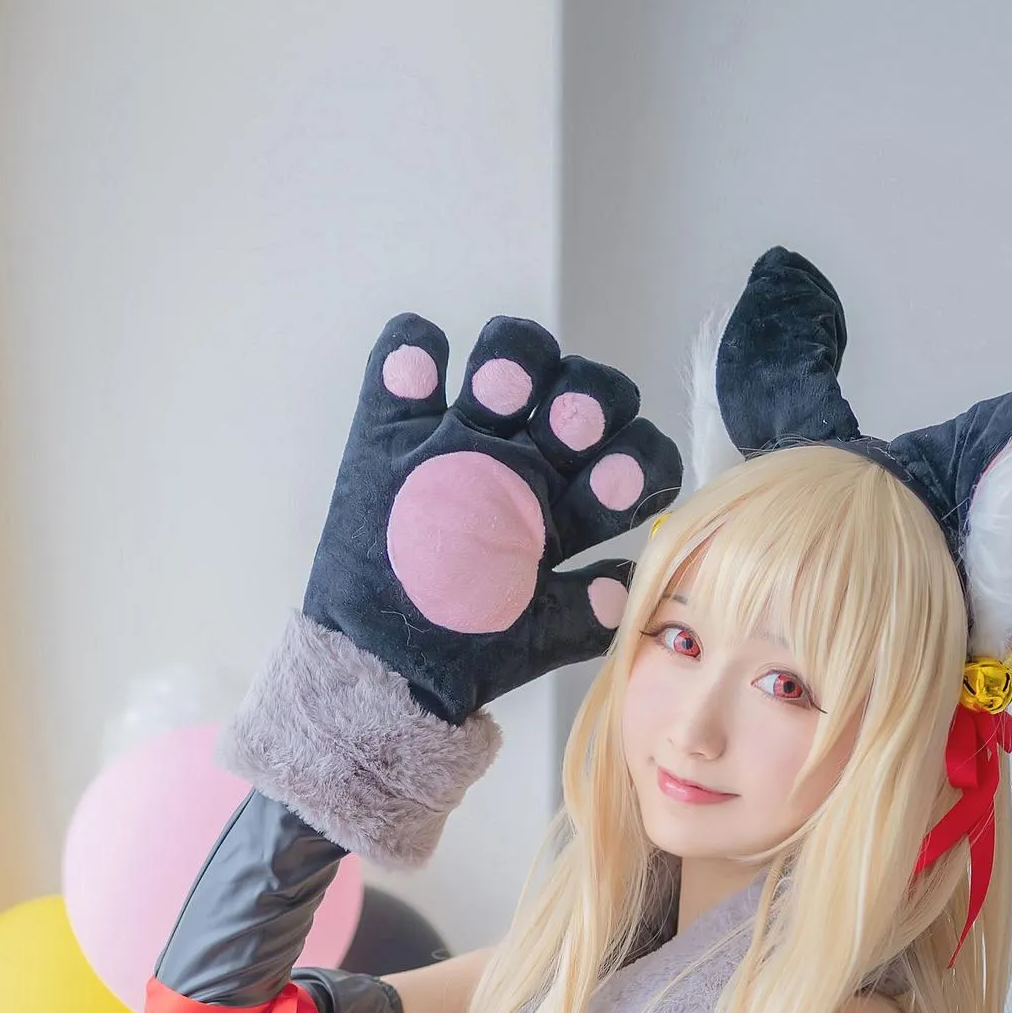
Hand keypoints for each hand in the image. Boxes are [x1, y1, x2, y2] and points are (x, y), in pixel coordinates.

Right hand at [305, 311, 683, 723]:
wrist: (375, 664)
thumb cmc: (461, 650)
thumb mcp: (534, 638)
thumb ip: (585, 611)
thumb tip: (625, 585)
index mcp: (567, 507)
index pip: (631, 457)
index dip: (636, 458)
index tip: (614, 481)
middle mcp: (525, 462)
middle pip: (583, 393)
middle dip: (588, 401)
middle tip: (565, 431)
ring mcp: (461, 439)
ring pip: (510, 356)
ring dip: (515, 360)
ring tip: (496, 389)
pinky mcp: (393, 429)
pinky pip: (405, 358)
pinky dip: (412, 348)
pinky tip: (419, 369)